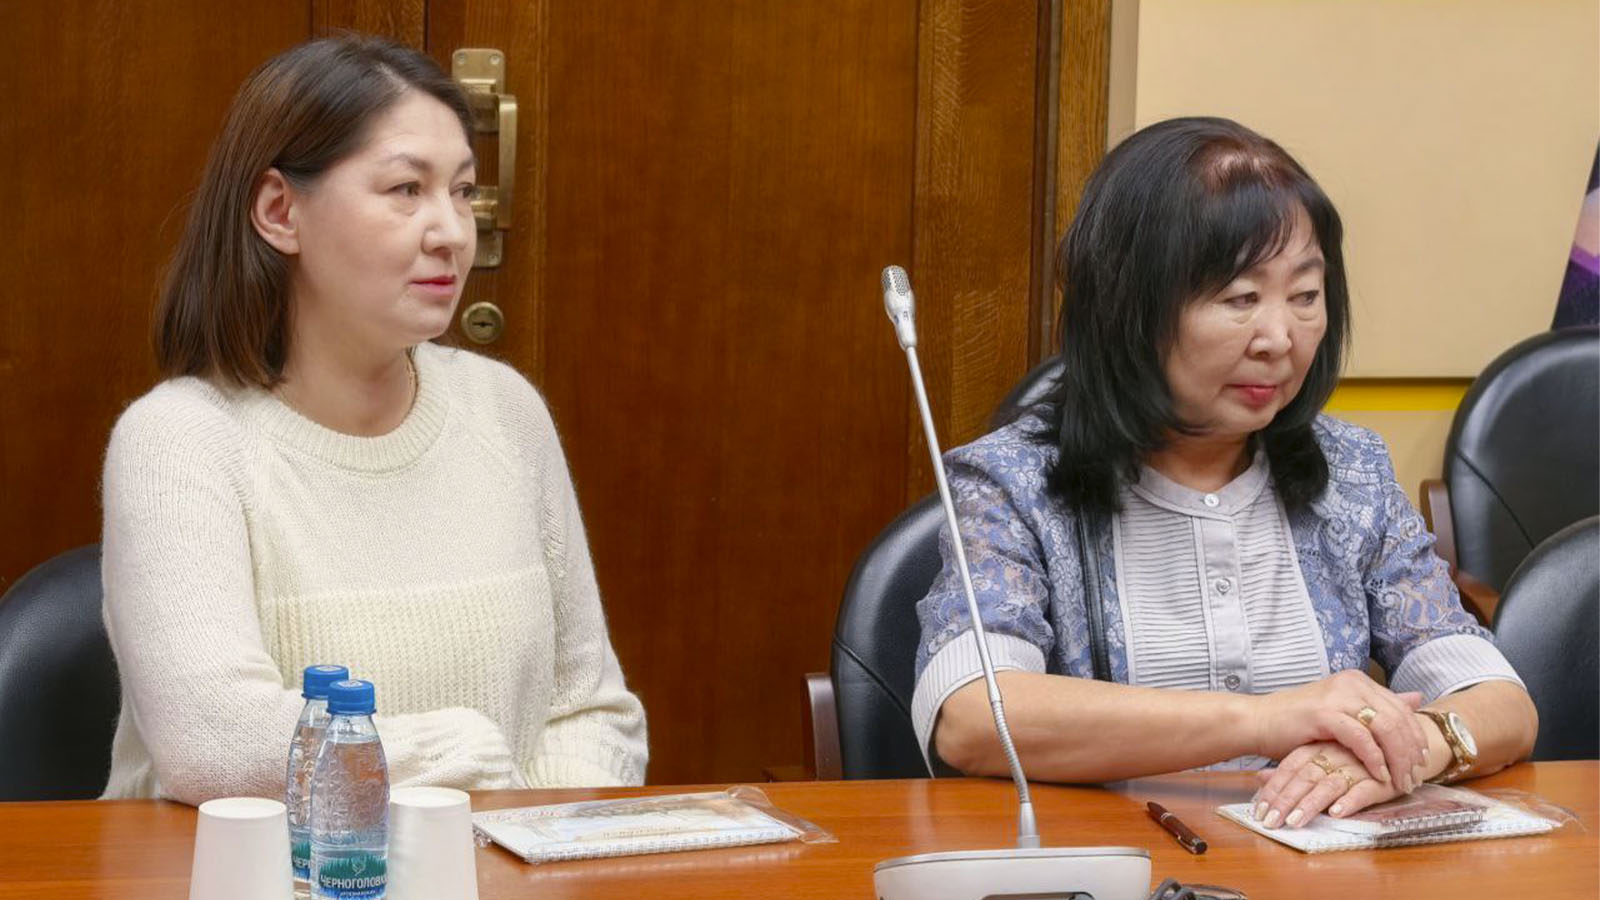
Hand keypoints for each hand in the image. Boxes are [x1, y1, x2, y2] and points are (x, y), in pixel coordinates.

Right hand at [1251, 669, 1428, 793]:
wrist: (1258, 722)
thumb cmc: (1297, 724)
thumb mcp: (1343, 714)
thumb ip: (1377, 708)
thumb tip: (1416, 699)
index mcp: (1358, 682)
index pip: (1402, 709)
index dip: (1416, 737)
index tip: (1423, 763)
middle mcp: (1352, 683)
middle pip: (1398, 718)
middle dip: (1411, 753)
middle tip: (1415, 779)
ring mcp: (1338, 696)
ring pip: (1384, 727)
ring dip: (1398, 759)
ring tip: (1402, 781)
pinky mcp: (1324, 713)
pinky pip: (1361, 738)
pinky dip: (1374, 759)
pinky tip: (1379, 775)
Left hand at [1251, 741, 1403, 827]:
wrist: (1398, 744)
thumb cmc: (1354, 754)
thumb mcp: (1320, 758)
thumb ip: (1291, 769)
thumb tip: (1258, 778)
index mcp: (1317, 748)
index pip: (1289, 768)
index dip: (1273, 789)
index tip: (1258, 812)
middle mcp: (1333, 755)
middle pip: (1304, 778)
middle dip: (1285, 801)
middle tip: (1270, 822)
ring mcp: (1355, 766)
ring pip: (1328, 785)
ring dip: (1310, 804)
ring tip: (1294, 821)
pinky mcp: (1379, 779)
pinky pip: (1363, 790)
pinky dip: (1349, 801)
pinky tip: (1336, 813)